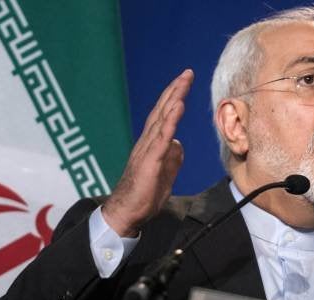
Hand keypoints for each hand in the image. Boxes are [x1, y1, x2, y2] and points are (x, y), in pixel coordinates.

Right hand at [102, 69, 193, 236]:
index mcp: (151, 145)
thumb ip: (172, 159)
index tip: (184, 82)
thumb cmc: (142, 196)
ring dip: (173, 98)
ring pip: (161, 119)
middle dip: (175, 90)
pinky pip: (161, 137)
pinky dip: (170, 120)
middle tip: (187, 73)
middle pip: (162, 110)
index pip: (163, 116)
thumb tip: (179, 145)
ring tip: (183, 82)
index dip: (174, 98)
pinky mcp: (149, 160)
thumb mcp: (165, 176)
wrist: (125, 213)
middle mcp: (147, 142)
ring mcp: (147, 150)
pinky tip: (178, 106)